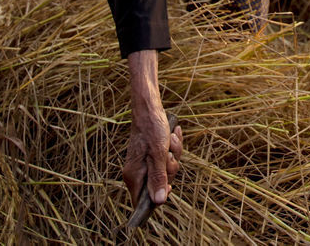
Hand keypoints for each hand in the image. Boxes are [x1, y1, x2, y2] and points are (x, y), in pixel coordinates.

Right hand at [123, 51, 183, 206]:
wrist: (149, 107)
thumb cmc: (152, 129)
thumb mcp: (158, 155)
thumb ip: (158, 179)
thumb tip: (159, 201)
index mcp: (134, 176)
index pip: (143, 202)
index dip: (158, 198)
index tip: (169, 185)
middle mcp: (138, 172)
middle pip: (160, 185)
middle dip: (170, 168)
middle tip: (168, 153)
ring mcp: (145, 163)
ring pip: (167, 169)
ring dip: (174, 153)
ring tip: (170, 139)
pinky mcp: (152, 154)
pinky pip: (168, 158)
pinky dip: (173, 147)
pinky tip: (172, 134)